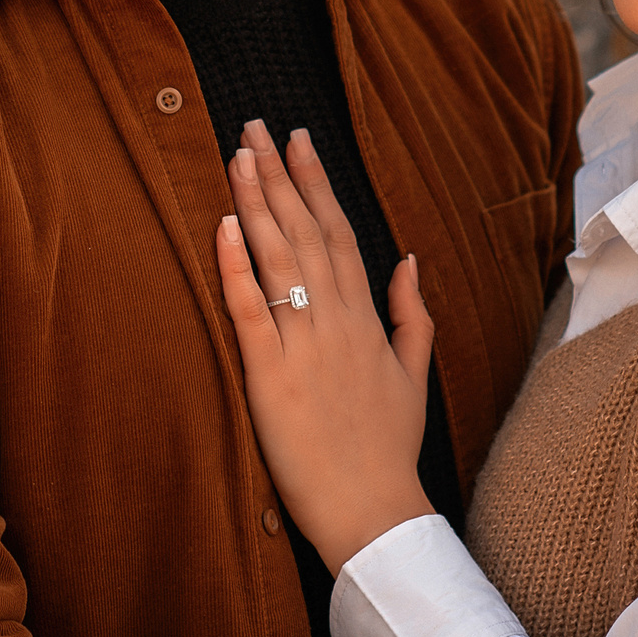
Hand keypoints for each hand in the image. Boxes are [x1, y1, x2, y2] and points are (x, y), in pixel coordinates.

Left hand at [215, 120, 437, 574]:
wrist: (374, 511)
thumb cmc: (388, 447)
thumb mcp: (414, 373)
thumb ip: (412, 313)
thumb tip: (409, 257)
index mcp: (367, 318)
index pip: (339, 232)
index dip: (316, 182)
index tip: (299, 139)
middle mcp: (336, 321)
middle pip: (305, 231)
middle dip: (278, 174)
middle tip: (254, 125)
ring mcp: (303, 346)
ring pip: (278, 259)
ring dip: (256, 202)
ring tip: (237, 155)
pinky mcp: (270, 376)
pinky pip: (250, 311)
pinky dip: (235, 265)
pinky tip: (223, 225)